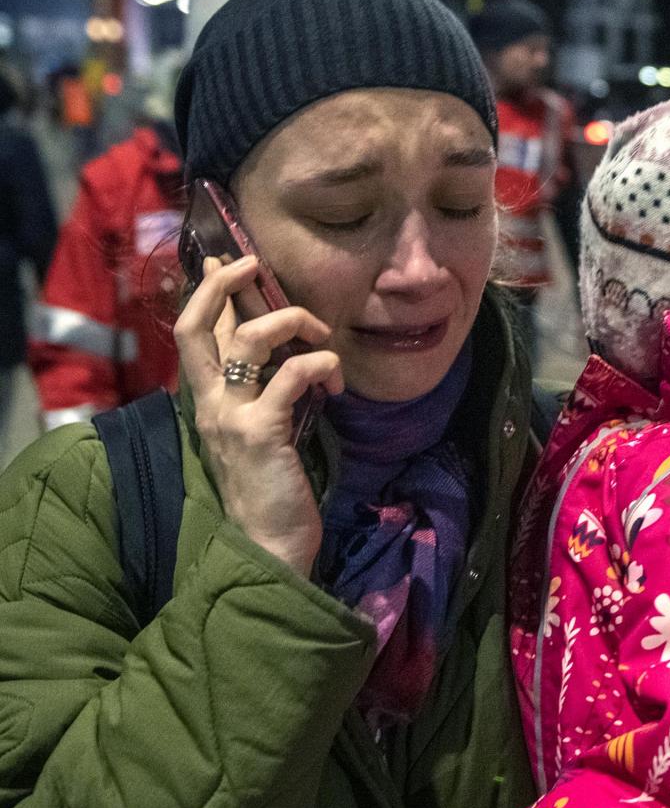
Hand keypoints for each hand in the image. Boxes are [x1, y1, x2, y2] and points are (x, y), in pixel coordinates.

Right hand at [174, 255, 344, 576]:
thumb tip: (286, 357)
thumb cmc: (273, 491)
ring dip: (293, 322)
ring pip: (250, 340)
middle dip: (224, 285)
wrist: (270, 547)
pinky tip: (337, 384)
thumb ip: (265, 394)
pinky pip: (291, 375)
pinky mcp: (261, 432)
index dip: (206, 293)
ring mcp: (231, 417)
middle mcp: (210, 404)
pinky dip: (321, 365)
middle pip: (198, 326)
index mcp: (209, 403)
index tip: (222, 260)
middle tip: (251, 262)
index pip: (195, 335)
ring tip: (321, 335)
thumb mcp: (262, 433)